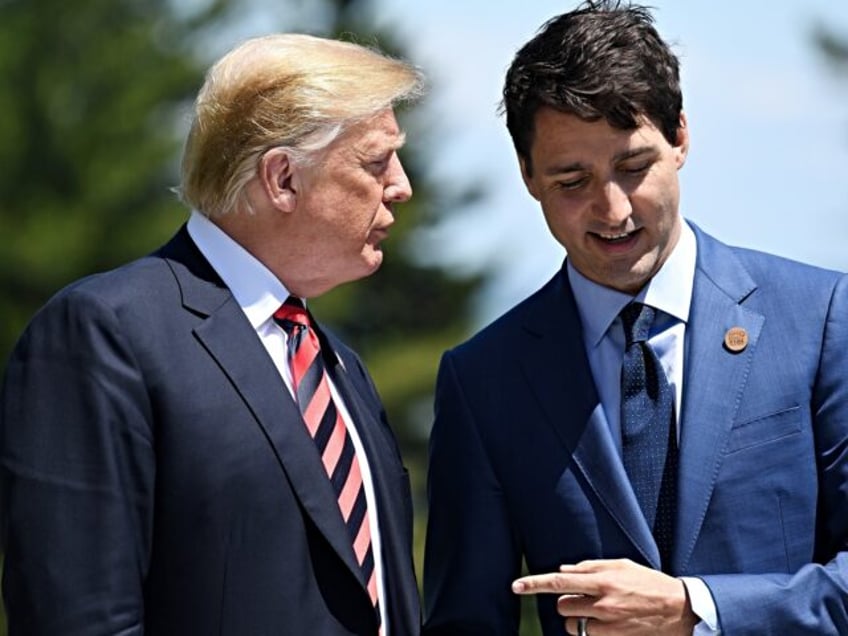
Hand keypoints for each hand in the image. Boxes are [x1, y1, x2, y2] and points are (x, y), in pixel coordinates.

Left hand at [512, 558, 697, 634]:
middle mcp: (602, 603)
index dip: (535, 584)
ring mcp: (608, 625)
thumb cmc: (649, 582)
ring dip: (578, 619)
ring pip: (574, 625)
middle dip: (567, 602)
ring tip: (597, 611)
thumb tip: (565, 569)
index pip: (559, 581)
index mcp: (602, 580)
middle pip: (562, 606)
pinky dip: (593, 630)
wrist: (679, 610)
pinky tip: (609, 622)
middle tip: (584, 598)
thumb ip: (591, 567)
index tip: (516, 586)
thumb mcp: (621, 566)